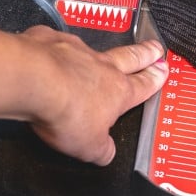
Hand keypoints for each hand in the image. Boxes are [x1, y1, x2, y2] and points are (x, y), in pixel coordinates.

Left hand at [7, 27, 167, 165]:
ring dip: (99, 52)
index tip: (162, 71)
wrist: (32, 80)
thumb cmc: (63, 111)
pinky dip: (56, 47)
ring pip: (93, 49)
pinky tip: (49, 52)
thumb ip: (101, 150)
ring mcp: (76, 50)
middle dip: (145, 54)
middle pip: (130, 57)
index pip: (142, 85)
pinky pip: (57, 42)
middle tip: (154, 48)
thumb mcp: (89, 147)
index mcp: (117, 92)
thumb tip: (106, 154)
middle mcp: (101, 66)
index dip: (154, 80)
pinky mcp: (50, 40)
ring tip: (100, 53)